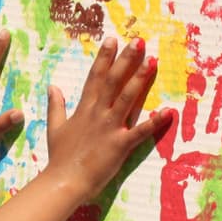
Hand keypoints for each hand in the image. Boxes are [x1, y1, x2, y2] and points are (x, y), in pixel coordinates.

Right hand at [43, 37, 173, 201]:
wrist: (63, 181)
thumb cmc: (60, 157)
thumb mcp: (55, 128)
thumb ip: (56, 106)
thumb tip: (52, 87)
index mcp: (83, 109)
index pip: (95, 77)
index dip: (104, 57)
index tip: (113, 39)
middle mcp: (97, 114)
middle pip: (113, 81)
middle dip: (126, 60)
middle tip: (139, 41)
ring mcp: (109, 128)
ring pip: (127, 98)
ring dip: (140, 79)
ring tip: (152, 61)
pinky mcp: (119, 145)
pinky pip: (140, 131)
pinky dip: (155, 122)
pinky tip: (169, 111)